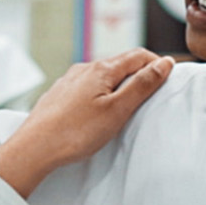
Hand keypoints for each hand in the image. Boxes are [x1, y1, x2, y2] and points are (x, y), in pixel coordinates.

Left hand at [0, 52, 174, 197]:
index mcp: (101, 70)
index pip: (137, 55)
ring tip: (130, 102)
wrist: (34, 148)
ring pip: (102, 75)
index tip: (171, 76)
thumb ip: (142, 85)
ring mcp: (69, 81)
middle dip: (139, 72)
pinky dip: (102, 92)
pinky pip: (87, 87)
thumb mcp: (118, 109)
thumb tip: (164, 63)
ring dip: (120, 82)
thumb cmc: (75, 132)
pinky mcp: (59, 95)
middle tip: (155, 90)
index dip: (157, 63)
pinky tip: (101, 109)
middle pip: (120, 63)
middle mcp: (83, 69)